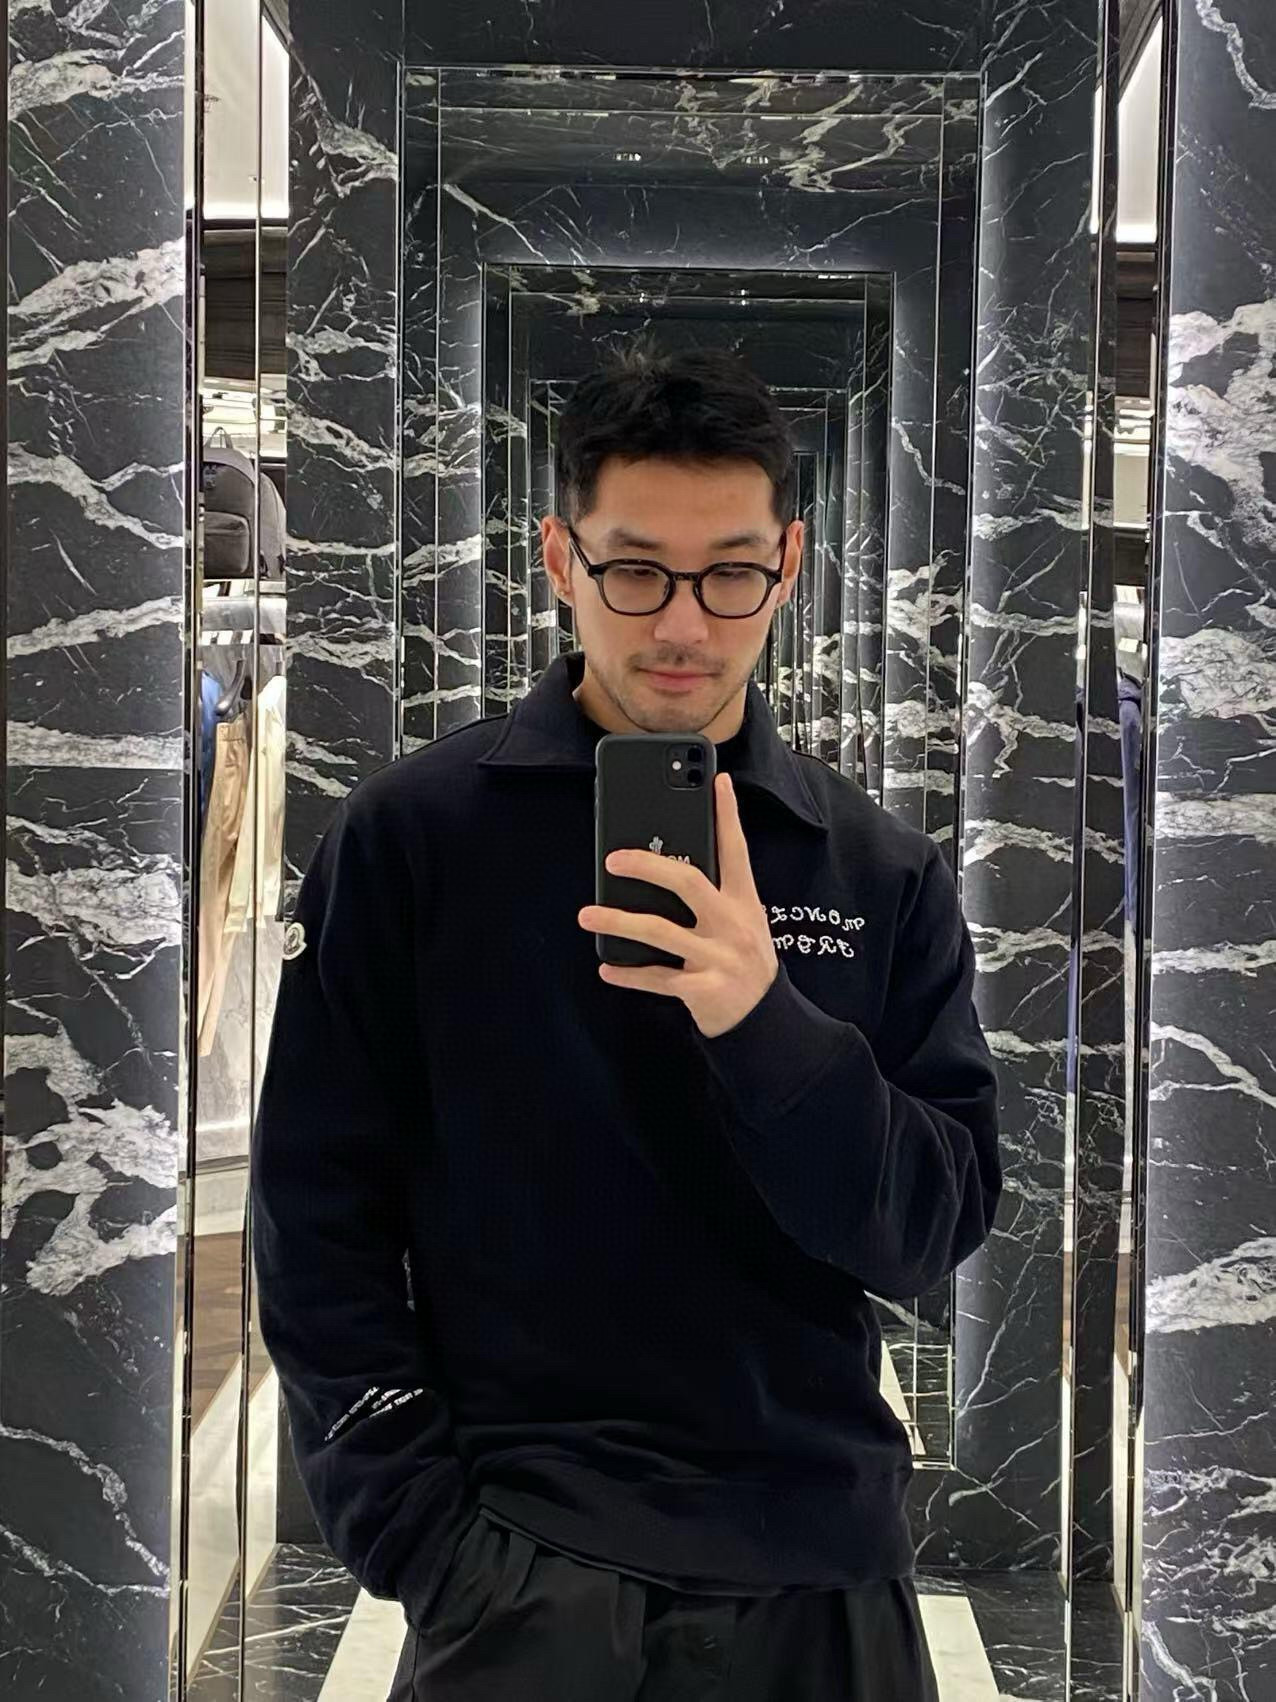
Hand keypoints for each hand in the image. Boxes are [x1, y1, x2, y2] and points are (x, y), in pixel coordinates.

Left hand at [577, 773, 779, 1038]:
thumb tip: (663, 864)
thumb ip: (713, 895)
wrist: (763, 1020)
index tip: (718, 780)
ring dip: (617, 921)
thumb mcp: (741, 922)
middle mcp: (734, 925)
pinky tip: (606, 968)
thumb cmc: (741, 960)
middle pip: (688, 882)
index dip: (728, 814)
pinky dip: (628, 974)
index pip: (736, 849)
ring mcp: (719, 958)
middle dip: (647, 865)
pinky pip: (657, 978)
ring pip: (659, 931)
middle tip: (613, 858)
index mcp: (744, 902)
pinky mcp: (703, 990)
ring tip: (587, 915)